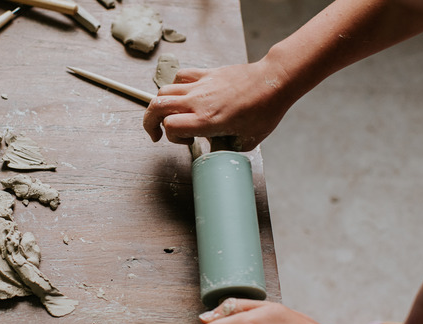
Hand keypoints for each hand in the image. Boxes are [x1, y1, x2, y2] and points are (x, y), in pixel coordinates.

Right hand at [142, 60, 294, 150]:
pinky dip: (175, 86)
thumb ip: (225, 147)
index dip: (171, 137)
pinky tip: (184, 95)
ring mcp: (200, 85)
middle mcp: (198, 102)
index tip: (186, 141)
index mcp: (207, 121)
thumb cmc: (264, 110)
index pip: (170, 126)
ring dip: (160, 104)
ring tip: (167, 114)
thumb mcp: (246, 141)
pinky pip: (181, 77)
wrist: (274, 81)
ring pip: (164, 90)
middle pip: (156, 106)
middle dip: (149, 122)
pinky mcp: (206, 74)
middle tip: (154, 132)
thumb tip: (216, 150)